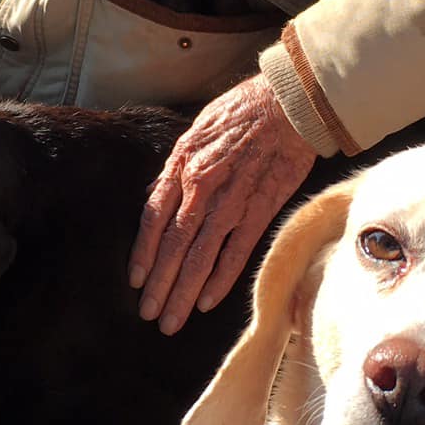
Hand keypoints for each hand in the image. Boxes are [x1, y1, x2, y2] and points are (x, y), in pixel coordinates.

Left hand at [129, 75, 315, 334]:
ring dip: (184, 291)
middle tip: (148, 314)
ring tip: (171, 320)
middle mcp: (201, 186)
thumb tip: (156, 194)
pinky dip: (221, 278)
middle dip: (159, 283)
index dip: (143, 252)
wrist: (288, 104)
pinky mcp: (261, 208)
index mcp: (182, 165)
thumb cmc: (242, 112)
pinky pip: (236, 251)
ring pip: (201, 255)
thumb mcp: (197, 131)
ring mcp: (232, 200)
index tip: (135, 280)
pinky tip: (207, 302)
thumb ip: (177, 167)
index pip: (153, 218)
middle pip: (173, 244)